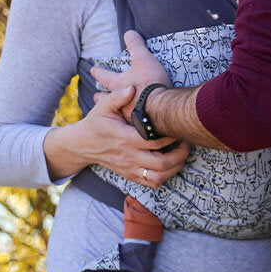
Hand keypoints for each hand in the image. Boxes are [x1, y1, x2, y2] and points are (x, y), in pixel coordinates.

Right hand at [62, 86, 189, 186]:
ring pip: (159, 176)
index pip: (154, 141)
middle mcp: (129, 156)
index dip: (170, 136)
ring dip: (175, 167)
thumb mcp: (103, 107)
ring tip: (182, 154)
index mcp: (125, 138)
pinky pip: (152, 183)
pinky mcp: (130, 176)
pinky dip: (165, 176)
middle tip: (187, 142)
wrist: (83, 145)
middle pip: (162, 162)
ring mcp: (130, 168)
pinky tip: (170, 164)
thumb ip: (117, 96)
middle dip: (180, 154)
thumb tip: (133, 88)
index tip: (178, 127)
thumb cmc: (96, 123)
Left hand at [91, 30, 171, 120]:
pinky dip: (131, 120)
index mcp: (118, 84)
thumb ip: (136, 45)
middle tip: (95, 96)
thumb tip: (129, 32)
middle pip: (106, 98)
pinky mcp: (138, 126)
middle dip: (101, 96)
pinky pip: (131, 123)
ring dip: (114, 110)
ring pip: (117, 112)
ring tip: (113, 112)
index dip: (99, 71)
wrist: (161, 108)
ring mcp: (127, 115)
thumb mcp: (143, 59)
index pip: (105, 76)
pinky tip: (134, 122)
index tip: (92, 70)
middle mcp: (119, 101)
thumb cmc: (150, 82)